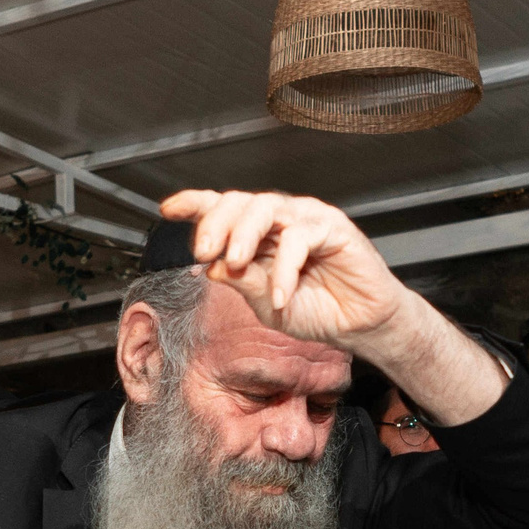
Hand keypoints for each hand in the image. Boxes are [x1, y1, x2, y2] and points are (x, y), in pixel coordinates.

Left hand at [157, 189, 408, 349]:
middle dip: (215, 223)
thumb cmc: (317, 311)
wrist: (359, 326)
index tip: (168, 209)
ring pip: (266, 208)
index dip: (195, 204)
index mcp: (259, 235)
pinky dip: (285, 268)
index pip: (223, 209)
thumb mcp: (266, 305)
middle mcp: (280, 220)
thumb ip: (243, 283)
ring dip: (244, 234)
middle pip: (240, 202)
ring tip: (235, 261)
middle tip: (203, 250)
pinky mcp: (332, 228)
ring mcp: (305, 220)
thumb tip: (214, 266)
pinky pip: (300, 237)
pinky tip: (281, 294)